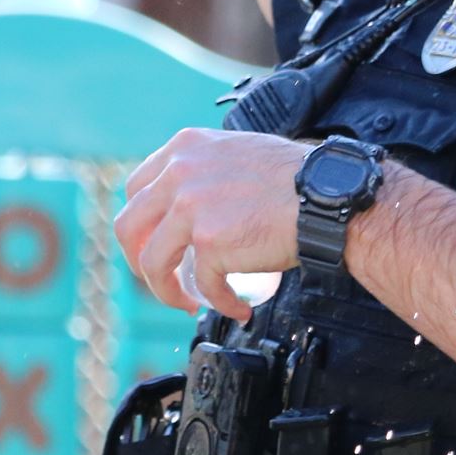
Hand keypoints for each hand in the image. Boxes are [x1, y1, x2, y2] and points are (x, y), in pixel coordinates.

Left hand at [114, 128, 306, 318]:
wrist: (326, 196)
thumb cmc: (296, 178)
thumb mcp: (237, 153)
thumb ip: (205, 170)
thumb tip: (188, 205)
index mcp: (185, 148)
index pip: (136, 188)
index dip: (141, 224)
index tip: (153, 243)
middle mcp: (180, 173)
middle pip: (129, 226)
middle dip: (139, 261)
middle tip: (160, 278)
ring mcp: (191, 207)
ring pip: (153, 262)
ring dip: (168, 291)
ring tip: (189, 303)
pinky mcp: (210, 241)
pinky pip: (202, 284)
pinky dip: (219, 302)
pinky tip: (237, 307)